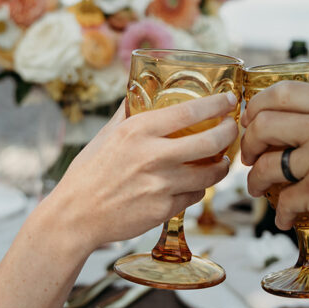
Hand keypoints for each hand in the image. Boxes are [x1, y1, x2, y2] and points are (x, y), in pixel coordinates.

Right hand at [50, 91, 237, 249]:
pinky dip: (198, 189)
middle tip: (233, 130)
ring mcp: (160, 184)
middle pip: (210, 141)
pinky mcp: (164, 209)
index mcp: (138, 130)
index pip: (190, 111)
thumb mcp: (106, 134)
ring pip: (209, 173)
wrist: (75, 215)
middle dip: (229, 133)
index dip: (217, 104)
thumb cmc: (88, 173)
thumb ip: (127, 112)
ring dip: (221, 166)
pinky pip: (194, 196)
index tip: (229, 100)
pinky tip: (196, 183)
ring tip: (221, 161)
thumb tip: (140, 91)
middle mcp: (153, 155)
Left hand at [241, 82, 308, 299]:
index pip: (284, 91)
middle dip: (248, 142)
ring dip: (255, 181)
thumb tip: (283, 124)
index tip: (251, 121)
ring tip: (258, 190)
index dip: (258, 105)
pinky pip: (283, 201)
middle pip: (265, 123)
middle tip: (249, 157)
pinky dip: (281, 214)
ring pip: (266, 164)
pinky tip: (287, 219)